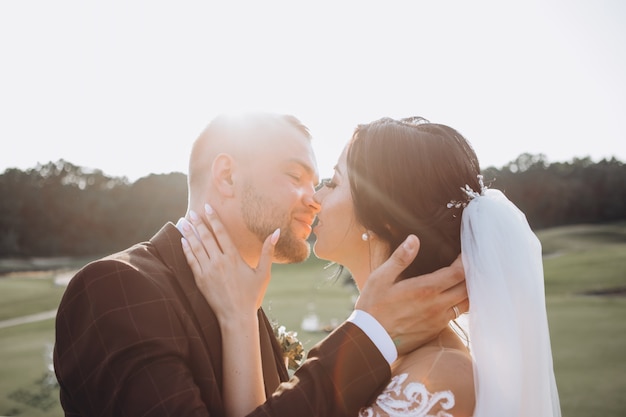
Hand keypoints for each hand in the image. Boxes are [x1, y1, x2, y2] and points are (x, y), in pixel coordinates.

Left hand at [180, 203, 278, 322]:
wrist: (236, 317)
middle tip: (191, 212)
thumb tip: (276, 231)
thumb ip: (268, 251)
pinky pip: (191, 261)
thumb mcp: (263, 273)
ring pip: (196, 247)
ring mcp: (208, 271)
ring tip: (183, 222)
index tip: (207, 207)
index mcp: (234, 258)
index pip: (221, 233)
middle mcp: (219, 262)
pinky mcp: (200, 280)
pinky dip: (187, 249)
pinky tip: (183, 241)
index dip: (213, 219)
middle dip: (198, 223)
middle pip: (206, 237)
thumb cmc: (252, 295)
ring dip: (189, 233)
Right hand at [355, 235, 467, 355]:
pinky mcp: (435, 330)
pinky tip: (452, 298)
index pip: (458, 273)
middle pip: (468, 289)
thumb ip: (400, 258)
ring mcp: (438, 320)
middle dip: (471, 275)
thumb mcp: (381, 278)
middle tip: (468, 265)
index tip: (464, 253)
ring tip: (464, 280)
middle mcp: (437, 305)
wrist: (371, 339)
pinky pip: (455, 316)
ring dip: (468, 291)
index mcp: (425, 289)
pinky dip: (459, 304)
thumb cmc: (373, 306)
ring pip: (465, 304)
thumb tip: (414, 239)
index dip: (465, 261)